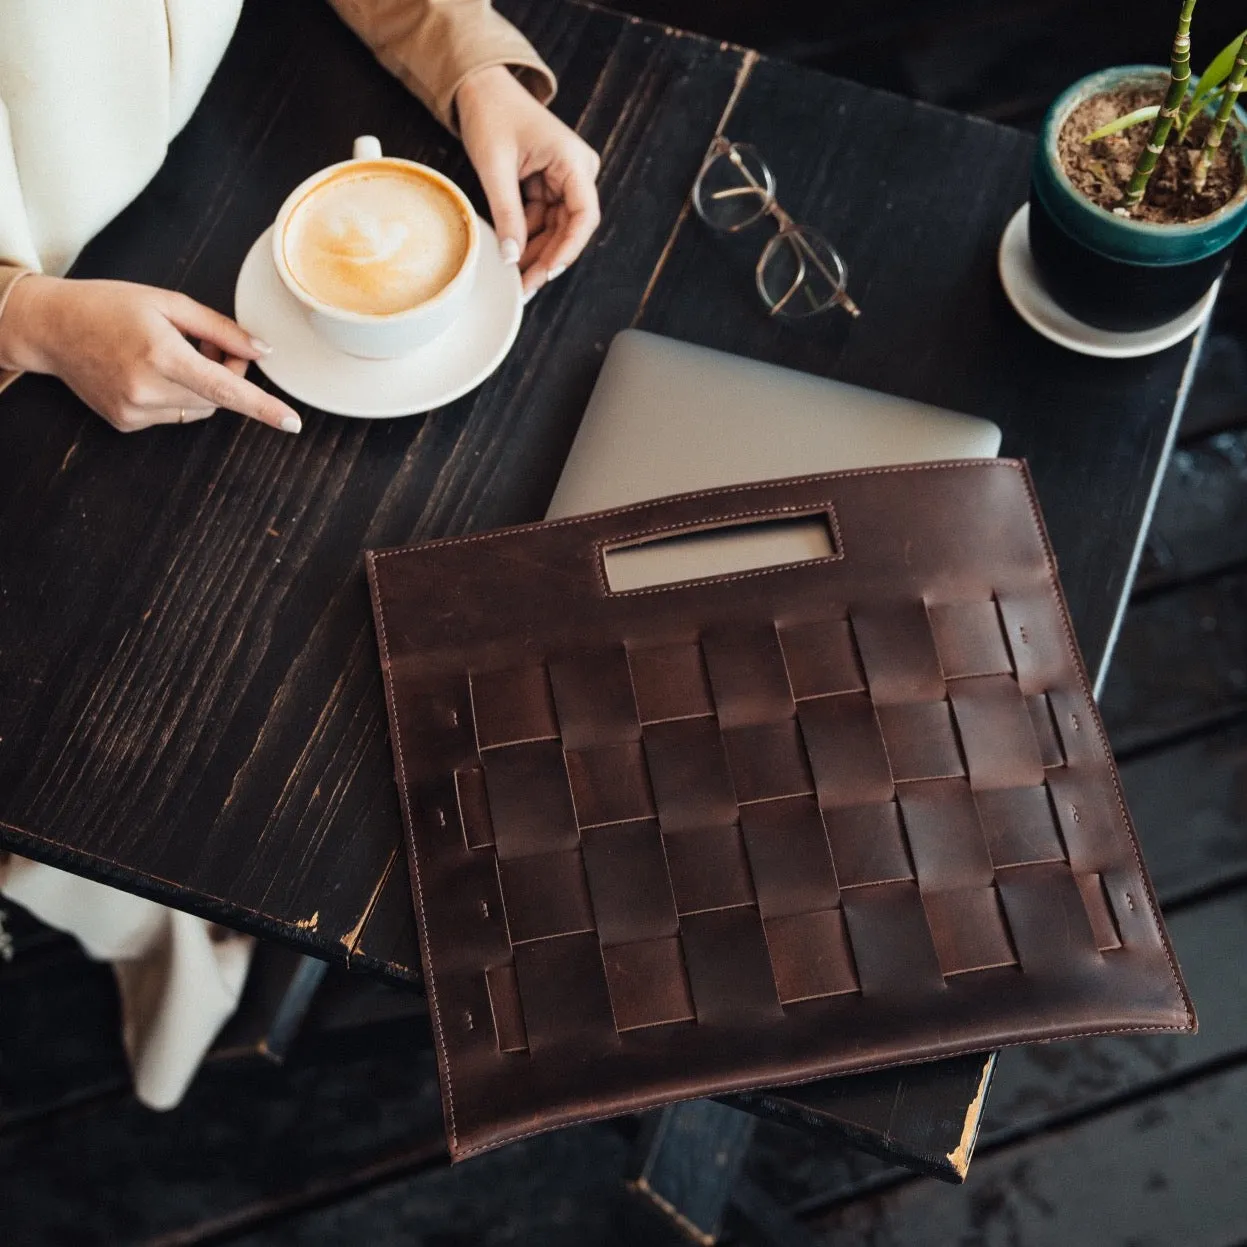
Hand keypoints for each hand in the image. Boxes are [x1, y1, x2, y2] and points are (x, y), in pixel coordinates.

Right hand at [0, 276, 300, 433]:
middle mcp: (147, 389)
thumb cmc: (110, 306)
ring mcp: (135, 411)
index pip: (225, 388)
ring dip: (203, 387)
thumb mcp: (167, 303)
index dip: (263, 406)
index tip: (292, 423)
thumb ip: (220, 329)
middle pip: (219, 397)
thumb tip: (262, 351)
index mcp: (161, 355)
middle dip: (228, 373)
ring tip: (175, 354)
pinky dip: (177, 396)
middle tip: (212, 345)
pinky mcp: (127, 423)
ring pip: (201, 409)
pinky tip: (150, 372)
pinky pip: (176, 415)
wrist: (51, 327)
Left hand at [456, 66, 600, 297]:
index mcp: (573, 161)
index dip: (568, 249)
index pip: (583, 216)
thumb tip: (512, 258)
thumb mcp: (495, 167)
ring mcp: (565, 180)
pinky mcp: (551, 185)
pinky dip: (526, 237)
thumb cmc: (492, 114)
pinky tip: (511, 253)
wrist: (482, 88)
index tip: (548, 272)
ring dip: (535, 252)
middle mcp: (577, 172)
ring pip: (556, 229)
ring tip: (514, 277)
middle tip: (524, 287)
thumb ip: (507, 214)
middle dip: (547, 259)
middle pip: (570, 229)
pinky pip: (543, 220)